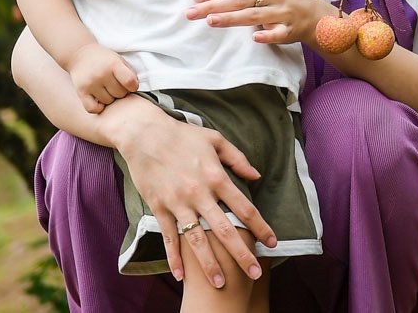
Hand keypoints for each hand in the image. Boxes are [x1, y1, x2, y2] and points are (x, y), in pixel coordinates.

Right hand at [66, 43, 137, 113]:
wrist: (80, 54)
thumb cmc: (104, 60)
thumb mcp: (119, 60)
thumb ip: (129, 74)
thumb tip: (134, 91)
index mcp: (114, 64)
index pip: (130, 82)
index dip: (133, 86)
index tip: (130, 85)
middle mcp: (102, 74)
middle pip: (120, 94)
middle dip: (121, 91)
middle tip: (115, 85)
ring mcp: (90, 83)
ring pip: (108, 102)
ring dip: (109, 98)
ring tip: (106, 89)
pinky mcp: (81, 91)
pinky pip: (93, 109)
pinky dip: (98, 107)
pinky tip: (98, 99)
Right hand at [103, 96, 275, 287]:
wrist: (145, 134)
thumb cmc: (183, 135)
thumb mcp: (216, 140)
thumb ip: (238, 159)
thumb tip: (257, 176)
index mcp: (217, 176)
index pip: (244, 207)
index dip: (260, 226)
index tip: (272, 243)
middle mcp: (199, 193)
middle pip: (224, 229)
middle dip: (241, 253)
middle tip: (254, 274)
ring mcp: (178, 203)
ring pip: (197, 239)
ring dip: (209, 263)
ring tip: (220, 283)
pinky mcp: (159, 208)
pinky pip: (169, 237)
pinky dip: (174, 257)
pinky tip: (181, 275)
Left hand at [191, 0, 325, 45]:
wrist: (312, 13)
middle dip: (215, 5)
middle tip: (192, 12)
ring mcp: (282, 11)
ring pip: (254, 15)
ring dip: (232, 19)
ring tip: (210, 21)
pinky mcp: (289, 29)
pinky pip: (278, 33)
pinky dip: (267, 35)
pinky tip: (254, 38)